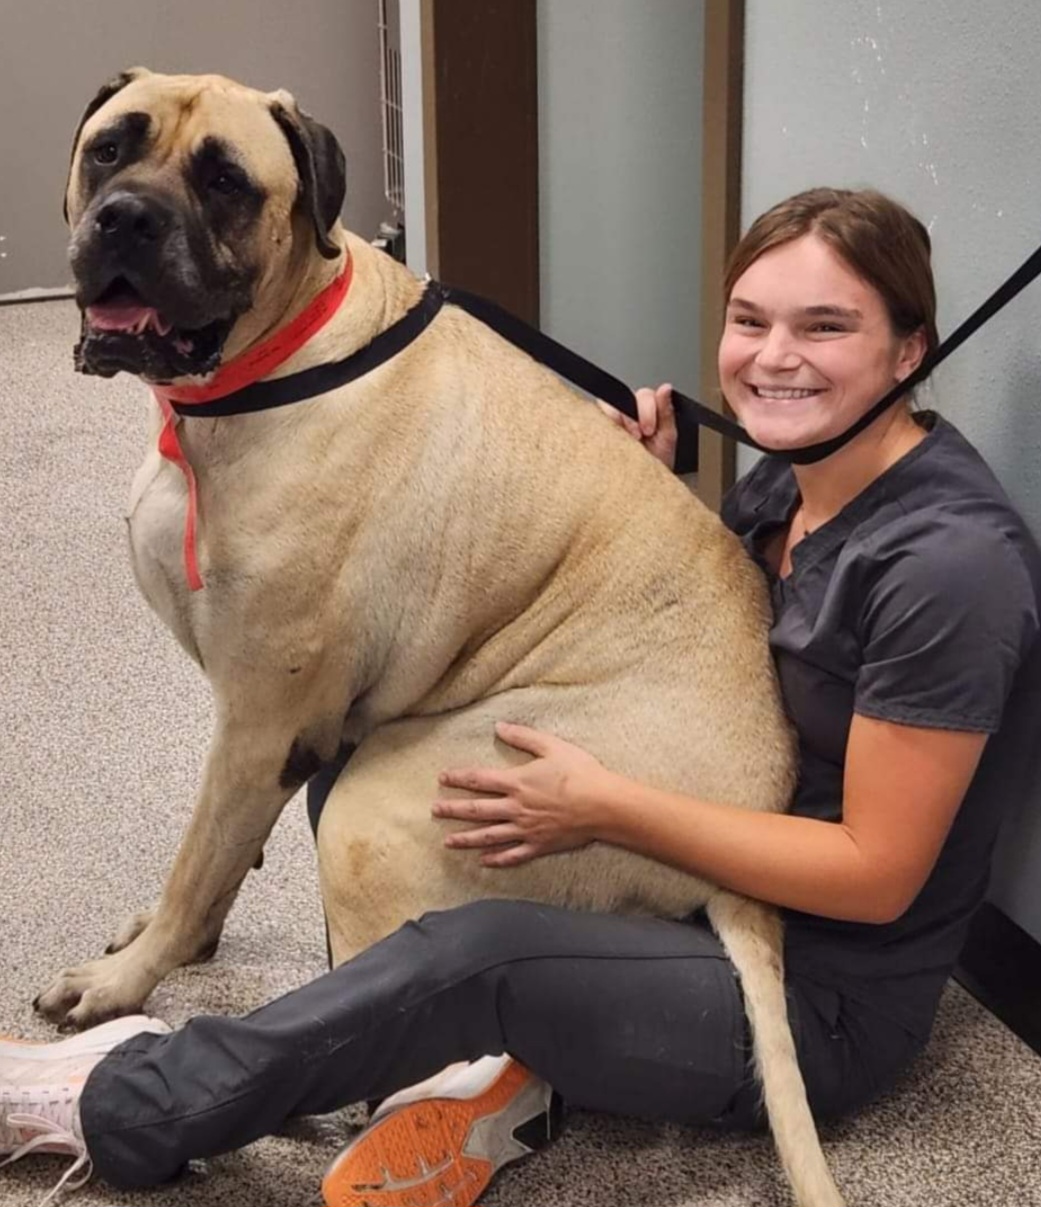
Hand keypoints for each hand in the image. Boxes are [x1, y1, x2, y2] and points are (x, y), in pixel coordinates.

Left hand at [432, 722, 613, 866]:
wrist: (603, 805)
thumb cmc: (580, 772)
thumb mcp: (552, 746)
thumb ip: (523, 737)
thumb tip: (499, 726)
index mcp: (517, 782)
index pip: (479, 779)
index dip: (459, 778)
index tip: (442, 779)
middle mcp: (516, 808)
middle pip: (477, 810)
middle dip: (454, 810)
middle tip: (435, 811)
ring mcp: (526, 829)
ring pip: (489, 836)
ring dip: (466, 839)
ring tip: (448, 842)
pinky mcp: (539, 845)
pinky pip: (513, 855)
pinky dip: (497, 859)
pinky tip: (484, 861)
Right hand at [597, 383, 676, 468]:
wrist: (643, 486)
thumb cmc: (655, 462)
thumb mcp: (666, 438)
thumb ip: (666, 412)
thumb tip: (666, 388)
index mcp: (647, 408)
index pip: (643, 395)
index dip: (646, 410)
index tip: (650, 430)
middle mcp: (628, 411)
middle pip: (623, 397)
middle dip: (631, 418)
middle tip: (639, 437)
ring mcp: (612, 420)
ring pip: (606, 406)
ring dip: (616, 422)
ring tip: (625, 443)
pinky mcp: (598, 430)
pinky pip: (593, 421)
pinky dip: (602, 429)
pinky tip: (612, 443)